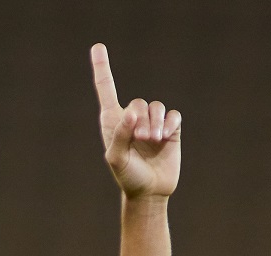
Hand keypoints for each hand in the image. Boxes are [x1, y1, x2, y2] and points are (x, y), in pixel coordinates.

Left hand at [90, 43, 180, 199]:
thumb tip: (131, 112)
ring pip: (156, 107)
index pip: (106, 89)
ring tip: (153, 141)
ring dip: (155, 123)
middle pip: (139, 103)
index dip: (102, 68)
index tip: (98, 47)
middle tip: (142, 140)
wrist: (150, 193)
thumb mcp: (116, 159)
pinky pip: (173, 115)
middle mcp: (132, 119)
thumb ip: (120, 134)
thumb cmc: (128, 177)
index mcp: (113, 122)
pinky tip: (167, 136)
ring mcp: (152, 124)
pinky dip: (170, 123)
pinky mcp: (170, 130)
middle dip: (141, 121)